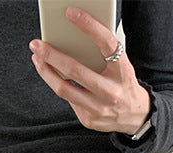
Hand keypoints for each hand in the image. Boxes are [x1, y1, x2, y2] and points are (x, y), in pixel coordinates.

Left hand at [29, 6, 150, 135]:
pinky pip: (68, 100)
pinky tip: (51, 75)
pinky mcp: (89, 119)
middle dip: (51, 55)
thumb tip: (73, 38)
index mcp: (123, 71)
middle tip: (37, 44)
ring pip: (64, 89)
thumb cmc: (123, 83)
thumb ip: (103, 54)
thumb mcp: (121, 66)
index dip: (89, 26)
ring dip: (46, 72)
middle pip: (75, 70)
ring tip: (38, 58)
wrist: (135, 116)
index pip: (107, 43)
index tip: (71, 13)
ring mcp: (99, 108)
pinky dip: (58, 85)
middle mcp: (111, 91)